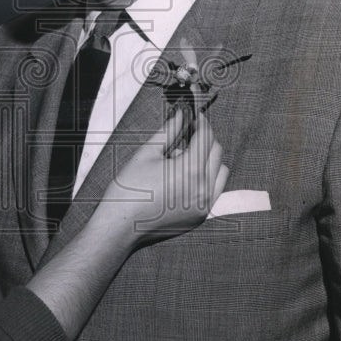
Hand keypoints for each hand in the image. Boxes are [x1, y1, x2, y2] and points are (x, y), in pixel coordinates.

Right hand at [96, 110, 228, 243]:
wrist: (121, 226)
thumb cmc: (129, 189)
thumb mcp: (146, 154)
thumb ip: (168, 131)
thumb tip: (181, 114)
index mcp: (191, 169)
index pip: (206, 136)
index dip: (200, 122)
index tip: (193, 116)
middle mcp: (204, 188)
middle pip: (216, 151)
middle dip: (204, 139)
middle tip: (185, 135)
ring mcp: (204, 204)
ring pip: (220, 171)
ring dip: (208, 159)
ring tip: (183, 160)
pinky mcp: (200, 216)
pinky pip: (214, 191)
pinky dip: (206, 179)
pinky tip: (184, 178)